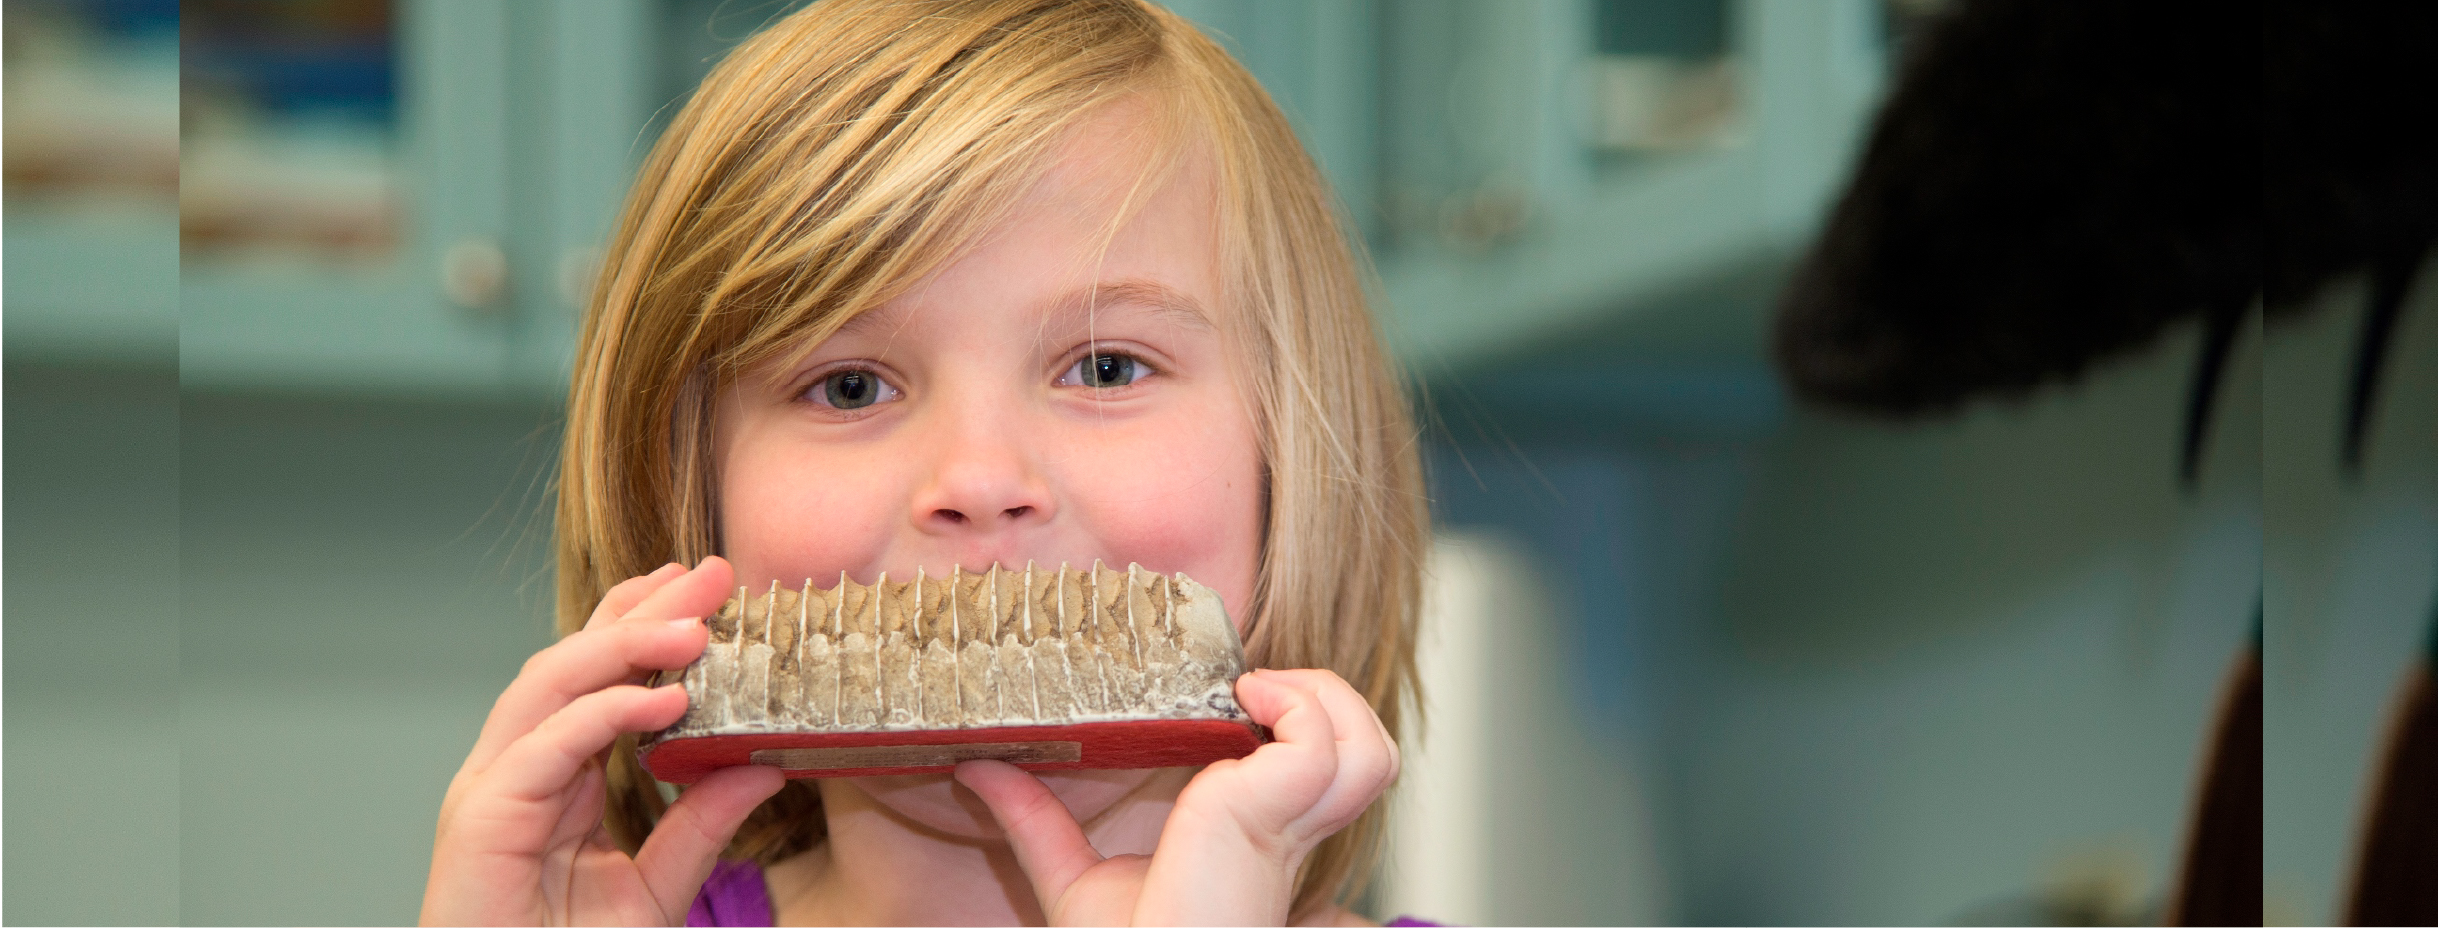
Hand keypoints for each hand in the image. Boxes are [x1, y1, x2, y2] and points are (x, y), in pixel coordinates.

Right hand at [420, 557, 786, 925]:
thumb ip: (701, 827)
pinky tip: (665, 699)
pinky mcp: (480, 821)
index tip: (706, 588)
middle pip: (572, 662)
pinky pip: (545, 745)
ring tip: (696, 626)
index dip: (643, 623)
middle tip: (709, 573)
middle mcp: (515, 771)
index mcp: (552, 778)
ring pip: (550, 684)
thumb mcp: (656, 888)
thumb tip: (766, 764)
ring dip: (624, 644)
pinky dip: (605, 712)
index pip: (595, 676)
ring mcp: (491, 791)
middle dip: (639, 610)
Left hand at [955, 668, 1398, 925]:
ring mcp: (1285, 823)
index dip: (1301, 724)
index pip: (1326, 775)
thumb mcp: (1069, 877)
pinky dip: (1297, 706)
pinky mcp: (1269, 814)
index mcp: (1261, 845)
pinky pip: (1324, 745)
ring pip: (1371, 748)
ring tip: (1257, 693)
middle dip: (1331, 703)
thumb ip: (1034, 820)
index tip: (1235, 700)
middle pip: (1371, 755)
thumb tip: (977, 767)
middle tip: (1254, 691)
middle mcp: (1287, 834)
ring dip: (1327, 699)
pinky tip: (1243, 704)